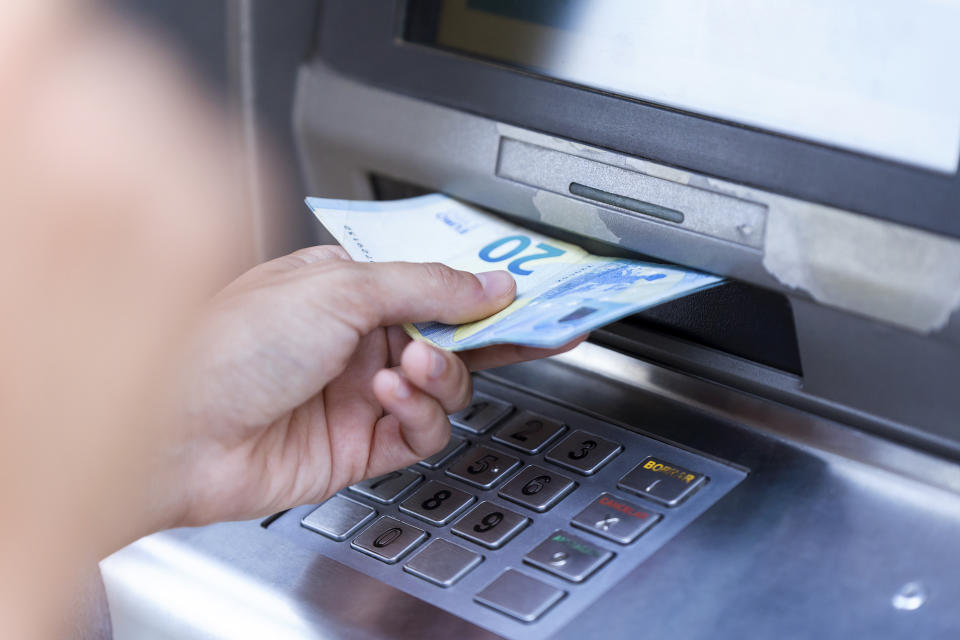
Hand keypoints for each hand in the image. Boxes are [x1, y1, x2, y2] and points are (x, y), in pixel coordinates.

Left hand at [170, 246, 584, 527]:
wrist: (175, 431)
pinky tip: (389, 397)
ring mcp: (358, 393)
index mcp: (345, 288)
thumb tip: (490, 282)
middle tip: (527, 329)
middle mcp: (355, 339)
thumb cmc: (227, 345)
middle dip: (484, 334)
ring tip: (411, 366)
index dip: (481, 285)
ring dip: (440, 375)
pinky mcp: (359, 446)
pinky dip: (418, 414)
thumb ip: (425, 285)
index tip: (529, 289)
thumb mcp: (337, 290)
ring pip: (443, 387)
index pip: (432, 281)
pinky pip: (420, 432)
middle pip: (448, 336)